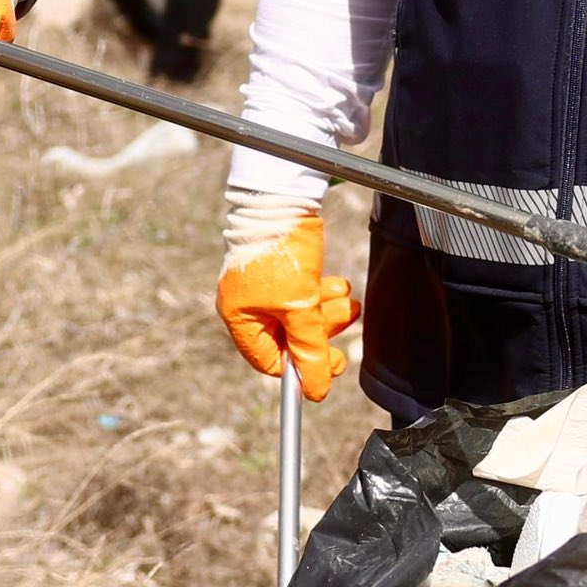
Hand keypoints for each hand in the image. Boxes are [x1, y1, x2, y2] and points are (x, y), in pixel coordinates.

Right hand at [217, 211, 361, 400]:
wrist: (283, 197)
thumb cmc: (283, 251)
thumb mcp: (300, 306)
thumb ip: (310, 348)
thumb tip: (316, 389)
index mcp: (239, 317)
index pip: (271, 360)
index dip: (302, 367)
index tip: (332, 364)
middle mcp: (247, 304)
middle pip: (289, 337)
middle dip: (321, 331)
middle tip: (345, 322)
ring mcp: (263, 287)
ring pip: (302, 313)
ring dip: (329, 311)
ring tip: (347, 298)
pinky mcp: (281, 269)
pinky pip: (304, 293)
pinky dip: (324, 292)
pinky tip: (339, 284)